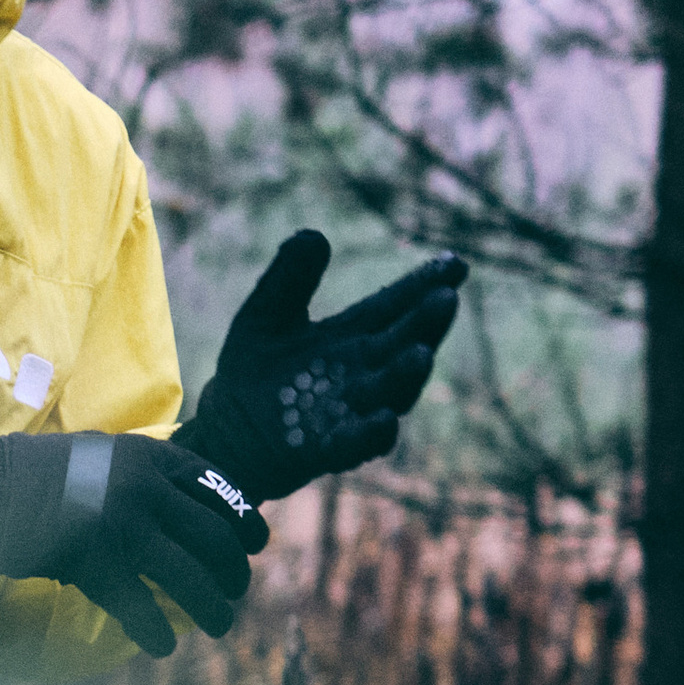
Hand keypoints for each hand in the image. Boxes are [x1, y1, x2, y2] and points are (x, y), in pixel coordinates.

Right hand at [0, 432, 267, 657]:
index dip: (243, 517)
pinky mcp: (96, 566)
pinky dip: (158, 632)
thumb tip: (175, 503)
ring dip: (212, 607)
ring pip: (190, 577)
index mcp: (148, 457)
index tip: (257, 542)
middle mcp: (144, 490)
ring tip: (219, 625)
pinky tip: (162, 646)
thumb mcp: (99, 455)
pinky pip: (142, 608)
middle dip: (234, 571)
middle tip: (234, 591)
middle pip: (214, 537)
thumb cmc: (33, 473)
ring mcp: (122, 528)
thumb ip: (139, 473)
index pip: (216, 486)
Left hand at [174, 233, 466, 502]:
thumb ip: (288, 280)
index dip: (425, 284)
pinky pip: (356, 443)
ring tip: (421, 354)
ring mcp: (351, 413)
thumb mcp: (265, 316)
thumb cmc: (255, 372)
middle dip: (426, 323)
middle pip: (403, 344)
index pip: (396, 305)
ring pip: (389, 393)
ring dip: (406, 376)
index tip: (455, 262)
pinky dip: (371, 433)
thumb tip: (313, 235)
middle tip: (446, 297)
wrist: (228, 434)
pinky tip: (384, 420)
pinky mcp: (329, 450)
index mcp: (354, 336)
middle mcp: (364, 373)